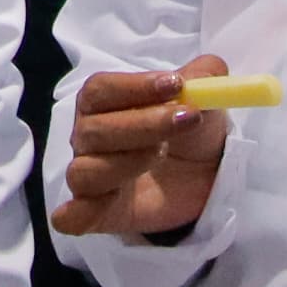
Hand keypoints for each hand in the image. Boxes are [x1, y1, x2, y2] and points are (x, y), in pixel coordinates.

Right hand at [51, 56, 234, 241]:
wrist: (204, 178)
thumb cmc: (191, 130)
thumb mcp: (204, 100)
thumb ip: (204, 78)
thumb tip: (211, 70)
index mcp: (103, 104)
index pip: (100, 89)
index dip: (134, 87)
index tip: (175, 86)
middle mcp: (88, 138)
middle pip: (94, 129)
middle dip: (142, 123)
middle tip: (186, 120)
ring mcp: (91, 177)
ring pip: (85, 170)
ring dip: (125, 163)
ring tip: (161, 156)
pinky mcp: (99, 214)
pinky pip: (75, 216)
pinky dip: (77, 213)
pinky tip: (88, 210)